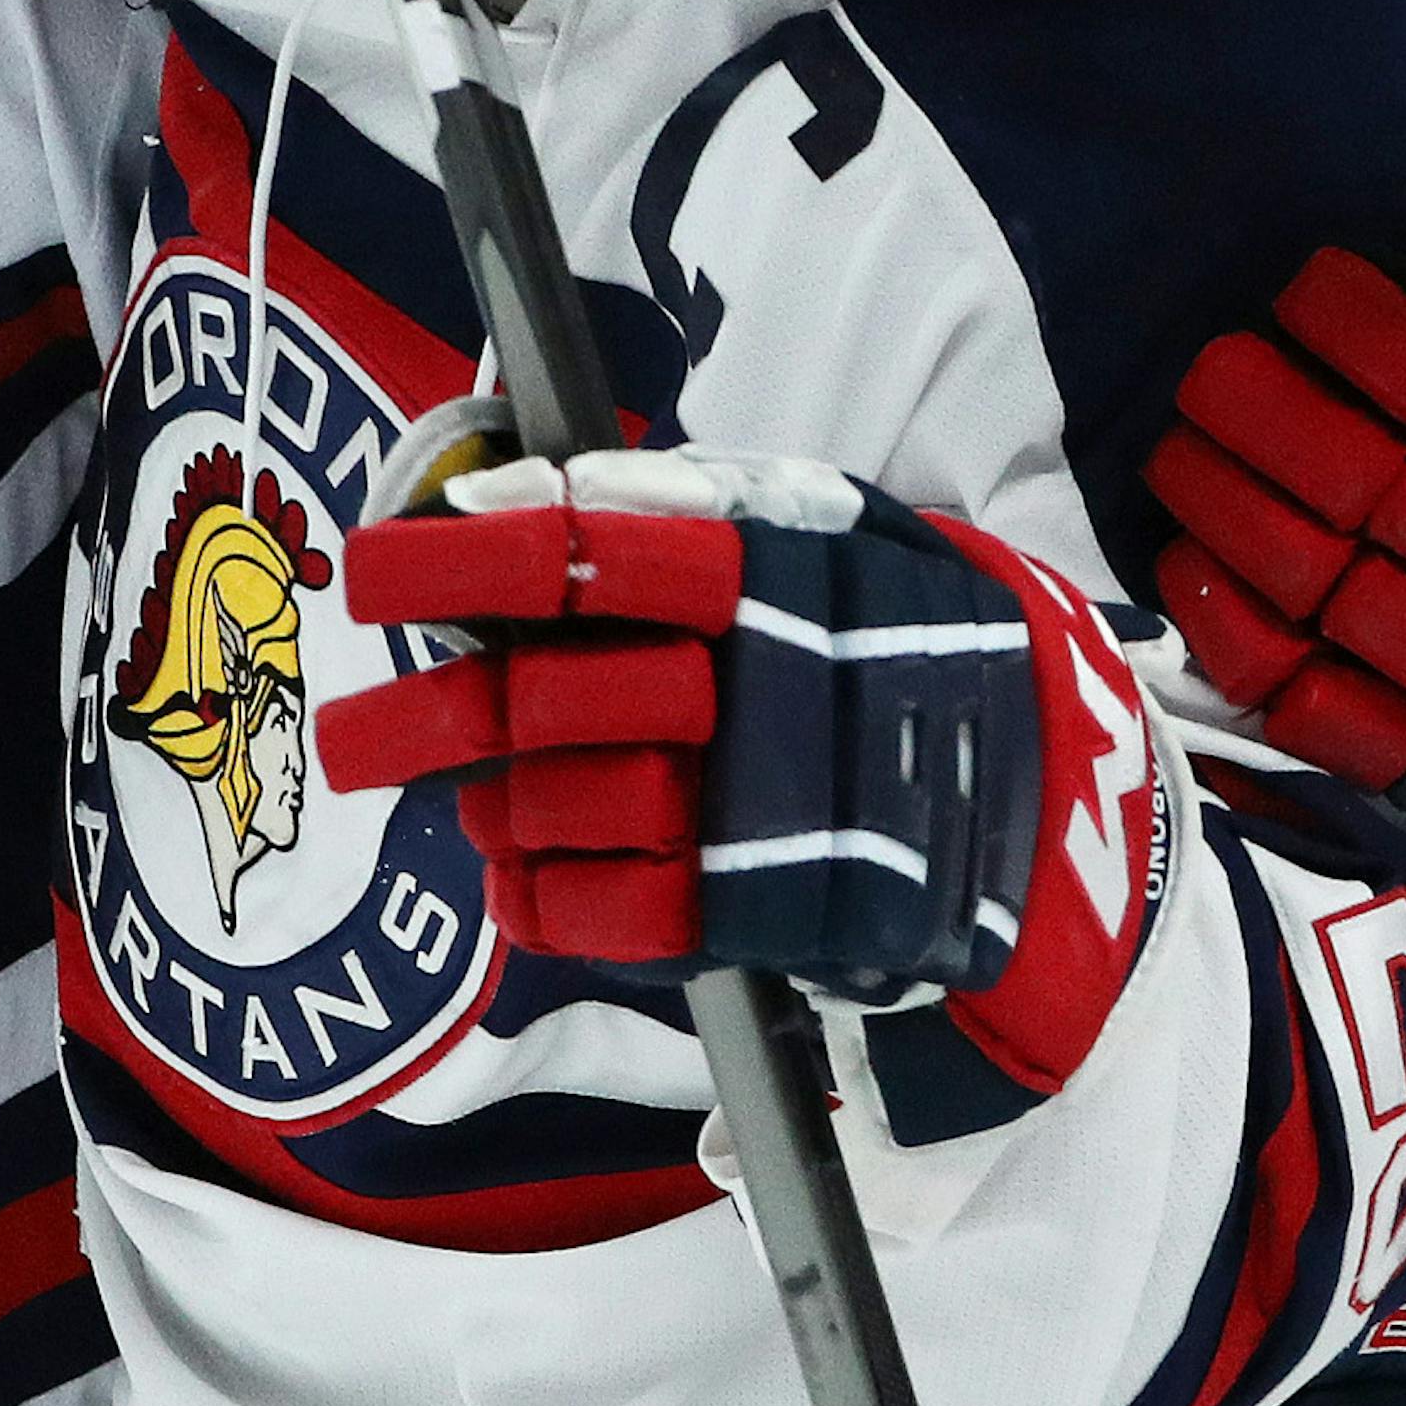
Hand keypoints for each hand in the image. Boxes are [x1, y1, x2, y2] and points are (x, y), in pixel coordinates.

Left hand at [320, 439, 1168, 1137]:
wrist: (1057, 794)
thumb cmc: (910, 637)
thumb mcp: (840, 528)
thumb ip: (695, 500)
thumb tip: (533, 488)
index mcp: (780, 573)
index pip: (600, 551)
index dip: (477, 561)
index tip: (376, 568)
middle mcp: (768, 689)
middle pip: (550, 700)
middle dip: (431, 719)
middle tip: (348, 742)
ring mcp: (770, 812)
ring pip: (564, 807)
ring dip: (495, 806)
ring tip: (474, 798)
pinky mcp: (776, 917)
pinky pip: (608, 915)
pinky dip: (541, 899)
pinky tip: (523, 874)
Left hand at [1146, 140, 1405, 991]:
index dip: (1362, 335)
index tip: (1304, 290)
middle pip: (1359, 483)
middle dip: (1260, 412)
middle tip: (1212, 370)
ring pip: (1315, 578)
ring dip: (1222, 503)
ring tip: (1179, 450)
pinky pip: (1307, 697)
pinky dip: (1231, 631)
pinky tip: (1188, 567)